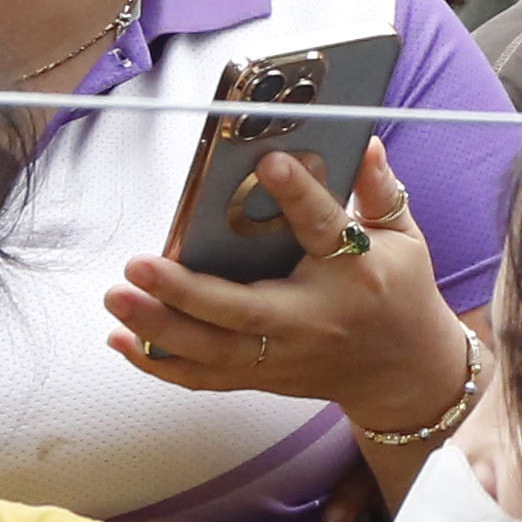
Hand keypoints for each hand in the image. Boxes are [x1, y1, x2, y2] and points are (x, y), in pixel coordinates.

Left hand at [104, 140, 469, 435]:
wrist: (405, 372)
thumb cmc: (400, 293)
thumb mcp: (405, 237)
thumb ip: (379, 191)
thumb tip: (365, 143)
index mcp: (355, 273)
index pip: (326, 230)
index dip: (300, 195)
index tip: (268, 162)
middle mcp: (314, 319)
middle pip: (244, 311)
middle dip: (186, 290)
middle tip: (138, 263)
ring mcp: (285, 355)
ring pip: (214, 350)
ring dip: (159, 327)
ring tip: (117, 297)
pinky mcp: (264, 378)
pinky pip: (205, 377)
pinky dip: (160, 364)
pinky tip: (122, 339)